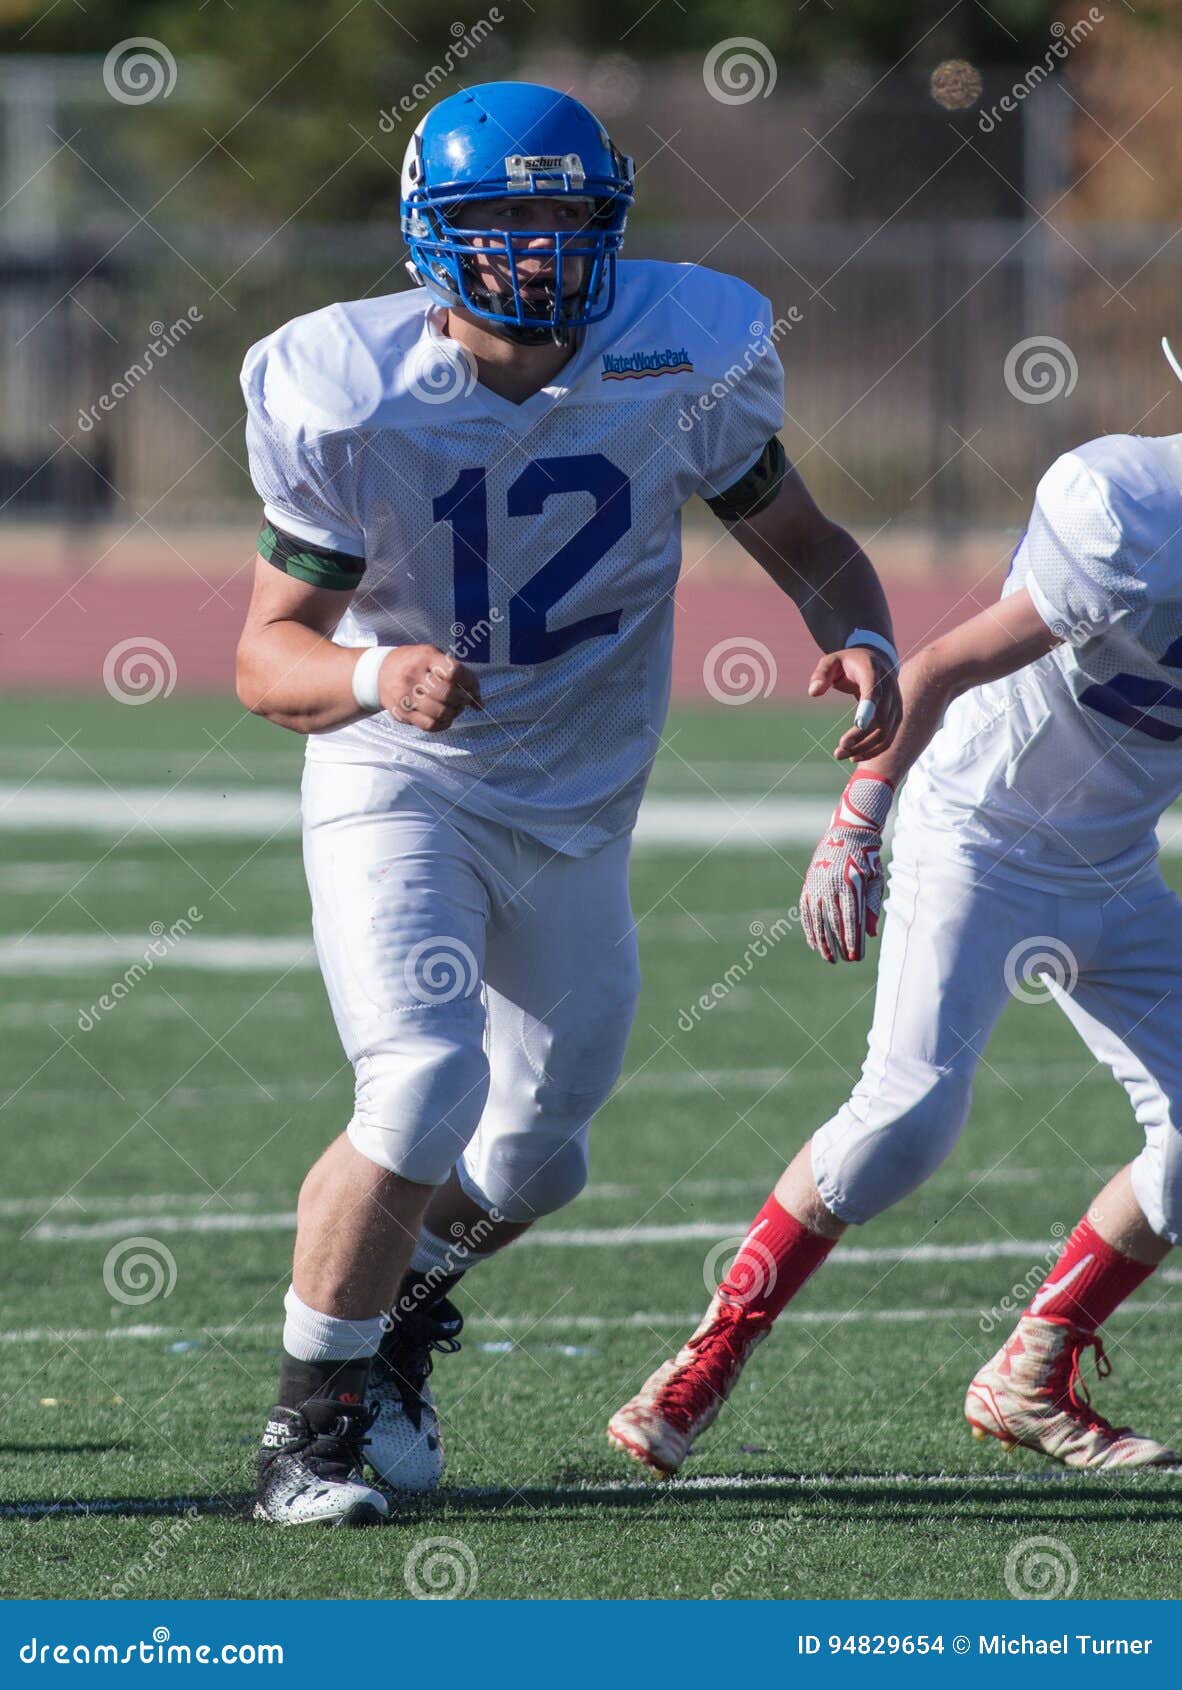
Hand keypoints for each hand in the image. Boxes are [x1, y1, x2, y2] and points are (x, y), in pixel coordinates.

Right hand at [378, 645, 482, 731]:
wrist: (378, 672)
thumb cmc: (413, 663)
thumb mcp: (433, 657)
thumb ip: (458, 675)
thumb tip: (480, 703)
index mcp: (425, 657)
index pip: (454, 671)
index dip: (470, 682)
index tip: (472, 688)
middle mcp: (413, 675)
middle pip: (447, 694)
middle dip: (462, 700)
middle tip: (464, 700)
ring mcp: (405, 695)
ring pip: (439, 713)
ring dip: (453, 713)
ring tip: (453, 708)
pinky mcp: (402, 713)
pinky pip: (429, 725)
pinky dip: (442, 725)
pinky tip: (444, 718)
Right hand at [800, 773, 892, 963]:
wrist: (847, 831)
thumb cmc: (867, 857)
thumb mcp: (875, 879)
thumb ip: (871, 905)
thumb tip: (869, 934)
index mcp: (851, 882)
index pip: (851, 918)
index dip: (853, 939)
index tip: (856, 957)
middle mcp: (831, 884)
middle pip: (834, 921)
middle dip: (840, 944)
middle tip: (846, 961)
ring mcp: (817, 884)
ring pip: (817, 919)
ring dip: (823, 941)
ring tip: (830, 958)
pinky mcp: (808, 884)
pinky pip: (807, 912)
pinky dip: (810, 929)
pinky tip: (815, 944)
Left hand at [808, 647, 901, 760]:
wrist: (875, 660)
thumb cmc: (848, 663)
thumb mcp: (830, 662)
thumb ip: (821, 674)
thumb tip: (813, 692)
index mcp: (873, 672)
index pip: (874, 692)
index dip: (868, 709)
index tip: (858, 726)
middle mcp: (889, 688)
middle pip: (880, 718)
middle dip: (860, 737)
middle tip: (839, 749)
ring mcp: (895, 703)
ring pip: (886, 732)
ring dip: (865, 748)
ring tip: (842, 755)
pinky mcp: (896, 716)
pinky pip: (888, 737)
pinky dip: (873, 750)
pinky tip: (854, 756)